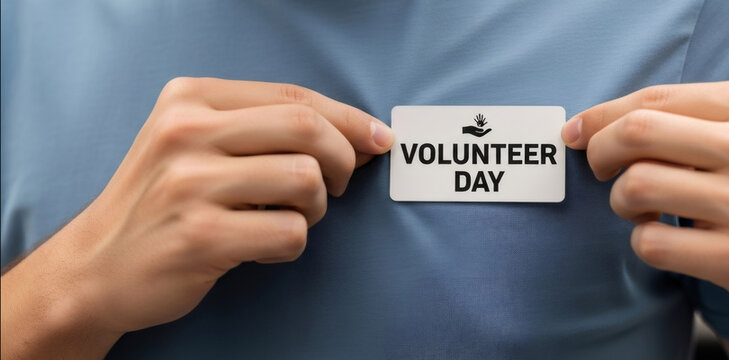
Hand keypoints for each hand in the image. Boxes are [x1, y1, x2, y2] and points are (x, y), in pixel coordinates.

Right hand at [0, 77, 392, 358]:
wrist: (96, 267)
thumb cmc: (163, 202)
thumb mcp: (195, 143)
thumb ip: (264, 127)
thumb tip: (361, 134)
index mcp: (190, 99)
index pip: (293, 96)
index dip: (348, 119)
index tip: (378, 139)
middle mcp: (185, 132)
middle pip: (307, 128)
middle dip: (342, 159)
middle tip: (337, 185)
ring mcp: (189, 184)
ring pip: (305, 180)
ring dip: (314, 208)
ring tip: (287, 218)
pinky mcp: (200, 236)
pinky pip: (290, 233)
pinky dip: (292, 244)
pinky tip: (262, 247)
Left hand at [563, 80, 728, 356]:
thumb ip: (702, 119)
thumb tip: (610, 121)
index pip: (653, 99)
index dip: (600, 115)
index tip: (576, 132)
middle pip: (635, 134)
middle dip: (599, 152)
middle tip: (600, 170)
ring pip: (638, 187)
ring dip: (621, 201)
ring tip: (640, 209)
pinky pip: (652, 243)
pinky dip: (642, 242)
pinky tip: (662, 239)